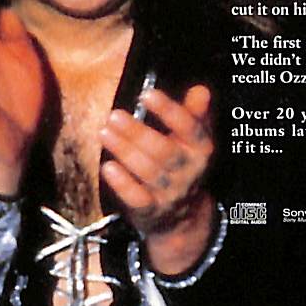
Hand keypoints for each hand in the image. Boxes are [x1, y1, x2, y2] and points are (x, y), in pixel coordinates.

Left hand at [100, 85, 215, 274]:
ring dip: (125, 151)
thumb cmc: (183, 163)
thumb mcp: (194, 138)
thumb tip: (201, 90)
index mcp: (200, 149)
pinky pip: (137, 198)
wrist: (184, 215)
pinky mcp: (152, 210)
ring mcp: (170, 193)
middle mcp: (188, 171)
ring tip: (105, 132)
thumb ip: (195, 113)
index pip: (189, 128)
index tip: (147, 94)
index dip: (169, 110)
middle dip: (138, 132)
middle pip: (164, 151)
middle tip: (115, 115)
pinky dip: (122, 184)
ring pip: (148, 172)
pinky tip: (108, 166)